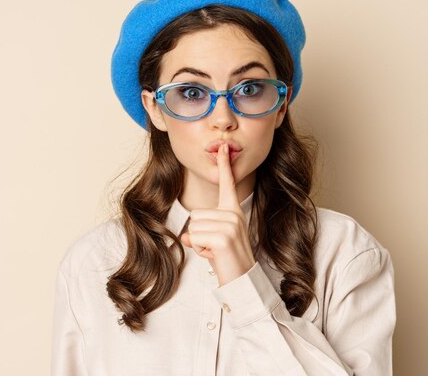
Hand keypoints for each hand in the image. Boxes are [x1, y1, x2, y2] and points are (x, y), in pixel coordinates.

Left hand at [180, 143, 255, 285]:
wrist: (242, 280)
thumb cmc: (228, 259)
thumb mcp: (213, 240)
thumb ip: (200, 231)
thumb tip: (185, 236)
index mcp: (233, 210)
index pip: (227, 184)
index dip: (224, 166)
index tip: (223, 147)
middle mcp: (234, 214)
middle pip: (196, 213)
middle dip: (198, 233)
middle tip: (215, 246)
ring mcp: (230, 224)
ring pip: (194, 226)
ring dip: (199, 242)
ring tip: (215, 250)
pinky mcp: (223, 237)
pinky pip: (195, 237)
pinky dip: (199, 249)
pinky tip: (215, 255)